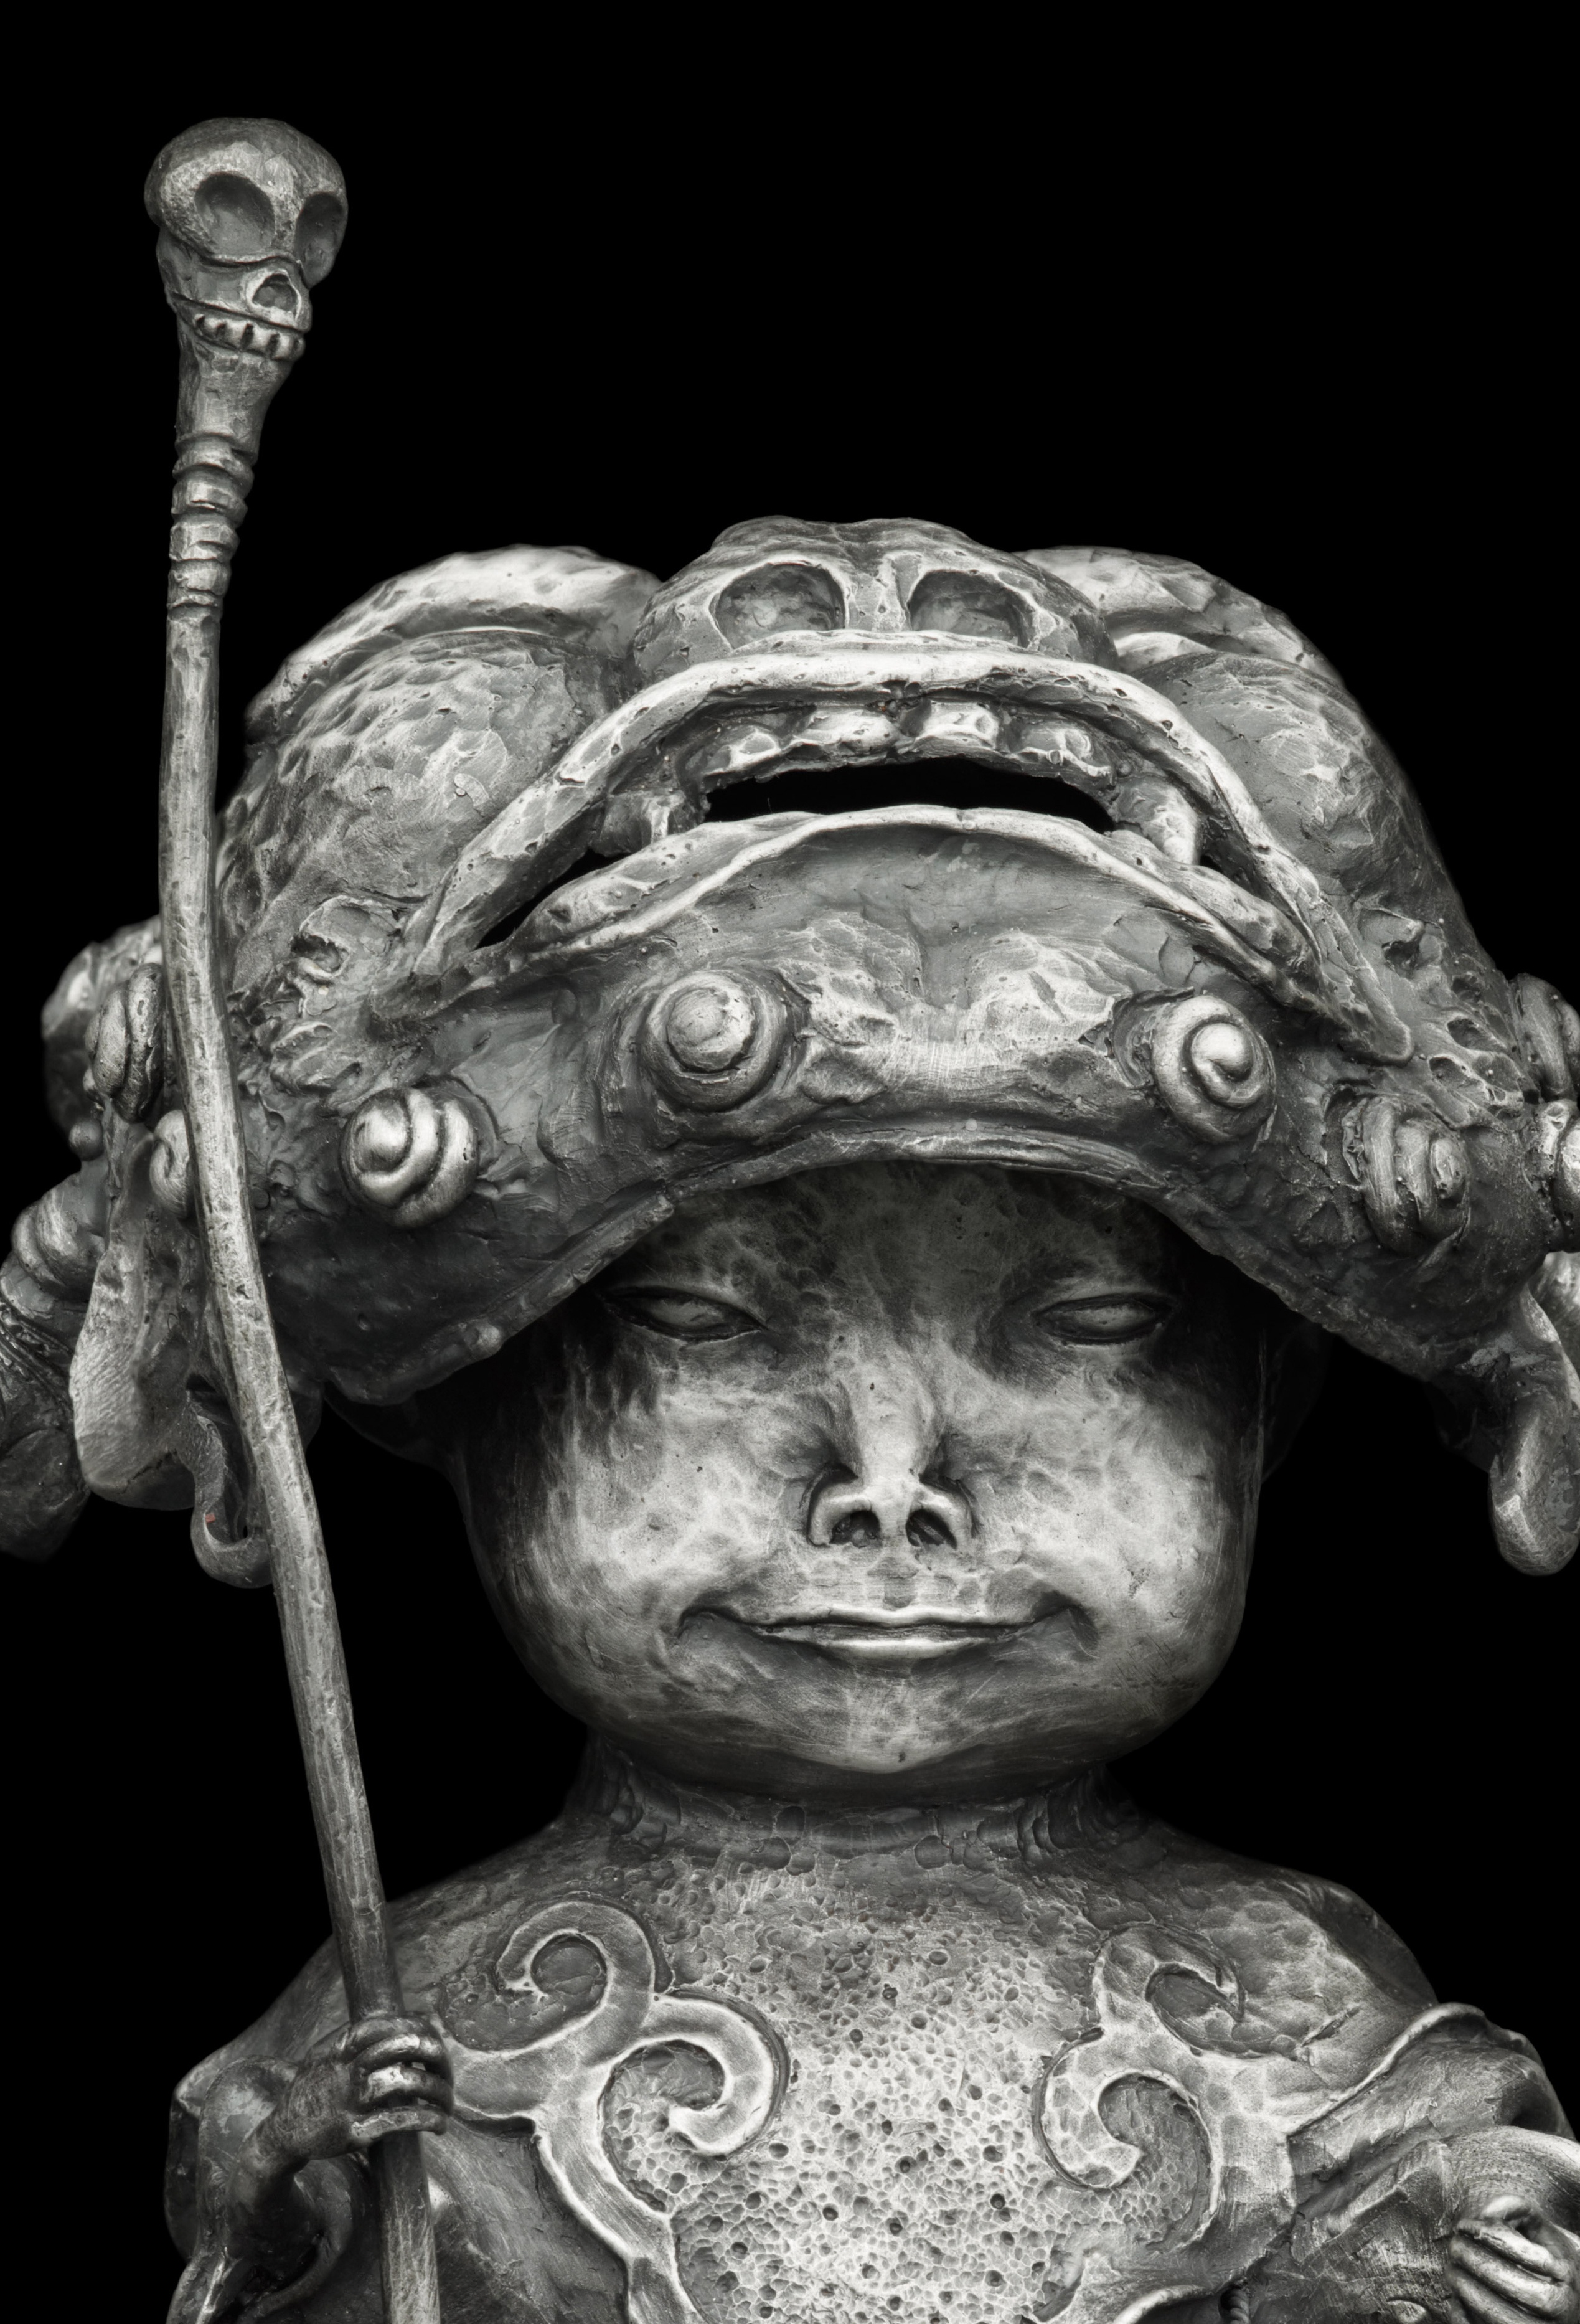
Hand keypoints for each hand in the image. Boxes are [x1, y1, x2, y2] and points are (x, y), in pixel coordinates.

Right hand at [259, 2014, 453, 2169]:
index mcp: (338, 2050)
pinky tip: (439, 2123)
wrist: (282, 2134)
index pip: (381, 2026)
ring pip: (401, 2083)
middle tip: (446, 2065)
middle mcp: (343, 2073)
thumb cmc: (313, 2090)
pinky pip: (396, 2121)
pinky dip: (423, 2120)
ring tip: (449, 2100)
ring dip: (435, 2090)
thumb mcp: (324, 2056)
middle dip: (430, 2052)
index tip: (431, 2034)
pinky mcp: (353, 2135)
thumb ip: (353, 2039)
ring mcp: (348, 2103)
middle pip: (396, 2048)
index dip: (411, 2026)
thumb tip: (397, 2020)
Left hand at [1449, 2194, 1579, 2322]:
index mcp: (1565, 2273)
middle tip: (1454, 2246)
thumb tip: (1484, 2214)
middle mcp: (1559, 2306)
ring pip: (1499, 2316)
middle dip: (1475, 2261)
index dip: (1489, 2234)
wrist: (1568, 2300)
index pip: (1524, 2253)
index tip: (1465, 2225)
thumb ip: (1515, 2208)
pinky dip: (1466, 2318)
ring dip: (1467, 2290)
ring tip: (1452, 2270)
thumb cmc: (1549, 2259)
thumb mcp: (1541, 2229)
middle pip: (1511, 2284)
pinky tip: (1458, 2299)